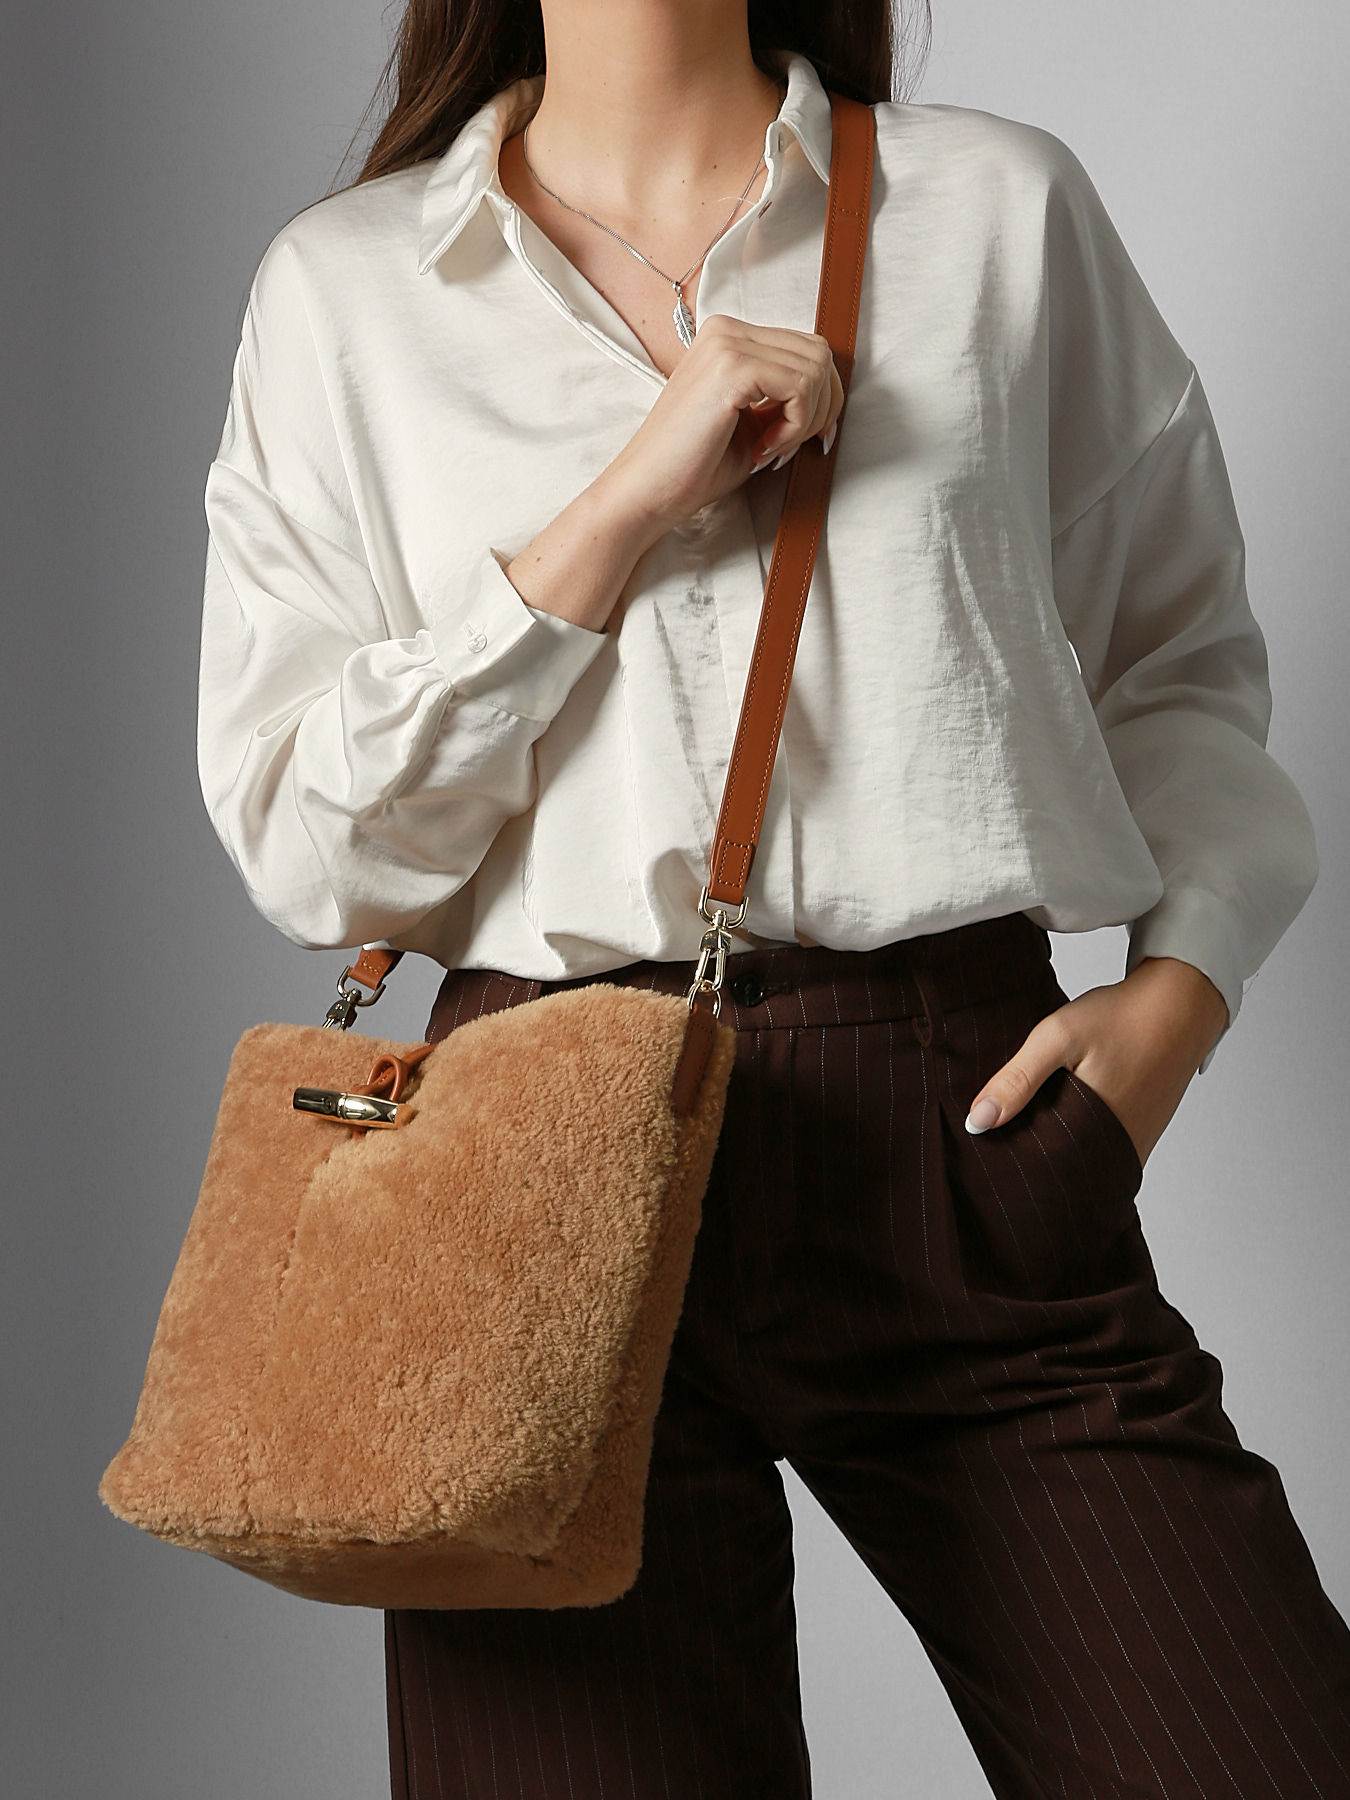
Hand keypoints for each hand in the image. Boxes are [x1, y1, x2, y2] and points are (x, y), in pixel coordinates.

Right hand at [604, 312, 843, 531]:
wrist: (647, 491)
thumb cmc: (693, 466)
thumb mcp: (752, 422)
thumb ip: (784, 398)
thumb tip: (831, 394)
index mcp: (728, 337)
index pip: (806, 348)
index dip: (820, 397)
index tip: (803, 437)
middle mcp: (727, 330)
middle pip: (818, 353)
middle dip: (821, 407)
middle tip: (787, 445)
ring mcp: (728, 344)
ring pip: (816, 368)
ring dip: (807, 419)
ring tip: (770, 446)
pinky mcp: (732, 368)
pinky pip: (801, 387)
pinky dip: (796, 425)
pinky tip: (764, 446)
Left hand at [963, 957, 1230, 1167]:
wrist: (1180, 1004)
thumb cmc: (1122, 1018)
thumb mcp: (1057, 1038)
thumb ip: (1017, 1079)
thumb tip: (978, 1122)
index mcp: (1092, 1134)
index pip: (1039, 1166)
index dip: (1010, 1156)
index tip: (984, 1146)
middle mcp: (1116, 1149)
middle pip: (1059, 1167)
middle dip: (1030, 1153)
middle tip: (1001, 1134)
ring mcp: (1133, 1144)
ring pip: (1080, 1158)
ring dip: (1055, 1144)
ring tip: (1027, 1122)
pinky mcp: (1142, 1133)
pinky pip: (1101, 1146)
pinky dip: (1079, 1135)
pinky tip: (1062, 1112)